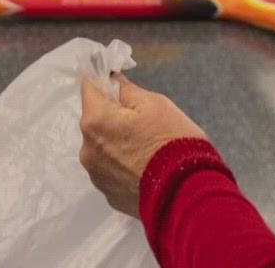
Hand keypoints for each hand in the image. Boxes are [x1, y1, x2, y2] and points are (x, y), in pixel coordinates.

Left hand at [79, 74, 209, 218]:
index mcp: (94, 121)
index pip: (89, 87)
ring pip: (102, 147)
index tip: (116, 80)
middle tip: (144, 120)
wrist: (187, 194)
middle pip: (95, 120)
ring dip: (117, 142)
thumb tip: (111, 81)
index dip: (103, 80)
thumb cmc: (172, 141)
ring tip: (147, 149)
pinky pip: (112, 170)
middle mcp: (87, 149)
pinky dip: (123, 165)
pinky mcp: (109, 195)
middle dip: (113, 115)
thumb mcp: (155, 104)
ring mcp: (96, 175)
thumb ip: (126, 90)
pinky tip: (145, 169)